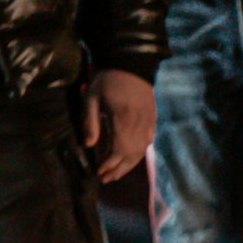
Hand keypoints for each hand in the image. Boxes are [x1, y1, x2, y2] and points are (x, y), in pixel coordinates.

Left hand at [80, 68, 156, 183]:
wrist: (131, 62)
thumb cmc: (107, 79)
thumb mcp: (92, 98)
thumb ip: (90, 122)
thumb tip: (89, 145)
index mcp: (122, 119)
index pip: (118, 150)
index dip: (109, 165)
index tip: (99, 172)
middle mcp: (138, 124)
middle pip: (131, 155)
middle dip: (118, 170)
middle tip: (105, 179)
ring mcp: (148, 122)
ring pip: (141, 150)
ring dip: (128, 165)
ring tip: (116, 173)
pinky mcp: (152, 118)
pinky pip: (148, 141)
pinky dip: (139, 153)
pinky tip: (131, 157)